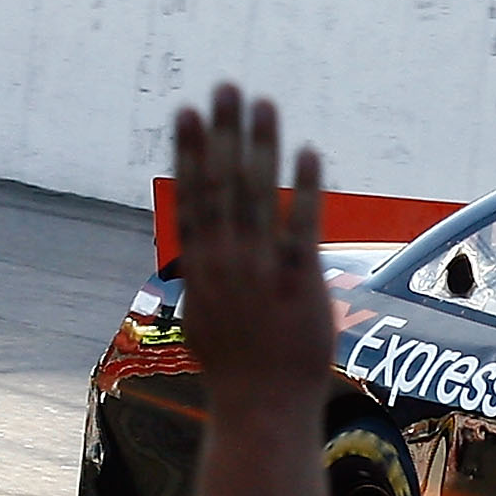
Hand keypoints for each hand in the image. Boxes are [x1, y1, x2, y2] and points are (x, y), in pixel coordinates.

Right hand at [169, 84, 324, 413]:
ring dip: (260, 146)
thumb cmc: (234, 368)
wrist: (260, 409)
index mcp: (200, 267)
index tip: (188, 110)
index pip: (191, 195)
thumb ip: (202, 277)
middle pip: (222, 184)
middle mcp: (225, 262)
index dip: (191, 151)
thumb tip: (196, 250)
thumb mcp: (203, 318)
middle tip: (225, 87)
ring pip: (258, 196)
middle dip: (224, 133)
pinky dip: (304, 188)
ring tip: (263, 103)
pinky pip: (301, 227)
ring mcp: (260, 271)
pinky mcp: (299, 283)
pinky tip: (308, 152)